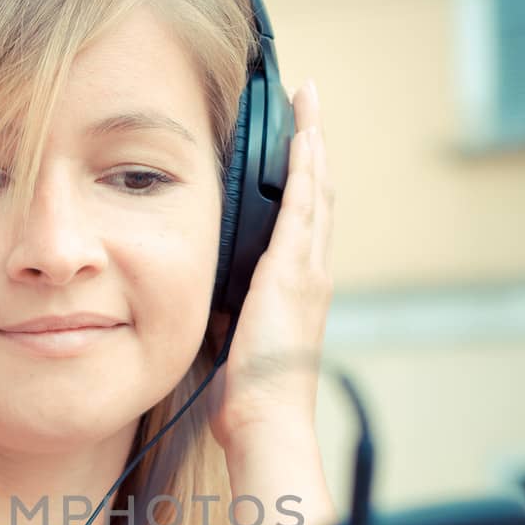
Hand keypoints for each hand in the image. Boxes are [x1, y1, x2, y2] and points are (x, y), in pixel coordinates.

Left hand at [208, 77, 334, 454]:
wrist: (265, 419)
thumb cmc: (247, 397)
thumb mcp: (230, 342)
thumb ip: (223, 313)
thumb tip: (205, 299)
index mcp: (297, 292)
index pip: (304, 225)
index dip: (305, 184)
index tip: (300, 148)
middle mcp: (311, 275)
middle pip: (320, 198)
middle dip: (315, 150)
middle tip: (311, 107)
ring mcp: (308, 271)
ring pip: (318, 193)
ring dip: (314, 146)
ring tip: (310, 105)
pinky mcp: (294, 272)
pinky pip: (305, 206)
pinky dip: (307, 168)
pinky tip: (305, 137)